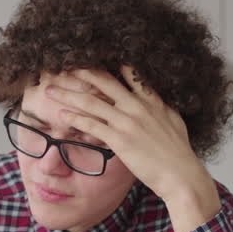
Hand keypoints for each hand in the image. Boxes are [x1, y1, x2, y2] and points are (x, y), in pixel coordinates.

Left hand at [45, 66, 220, 231]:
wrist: (181, 175)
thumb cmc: (179, 153)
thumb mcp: (174, 121)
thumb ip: (161, 107)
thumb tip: (156, 100)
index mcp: (152, 99)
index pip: (128, 71)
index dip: (108, 62)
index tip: (90, 56)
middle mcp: (138, 106)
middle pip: (103, 81)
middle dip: (81, 71)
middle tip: (63, 64)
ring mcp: (127, 122)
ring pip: (91, 102)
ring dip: (68, 94)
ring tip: (51, 90)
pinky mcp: (119, 140)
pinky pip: (91, 125)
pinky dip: (75, 118)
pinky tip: (62, 115)